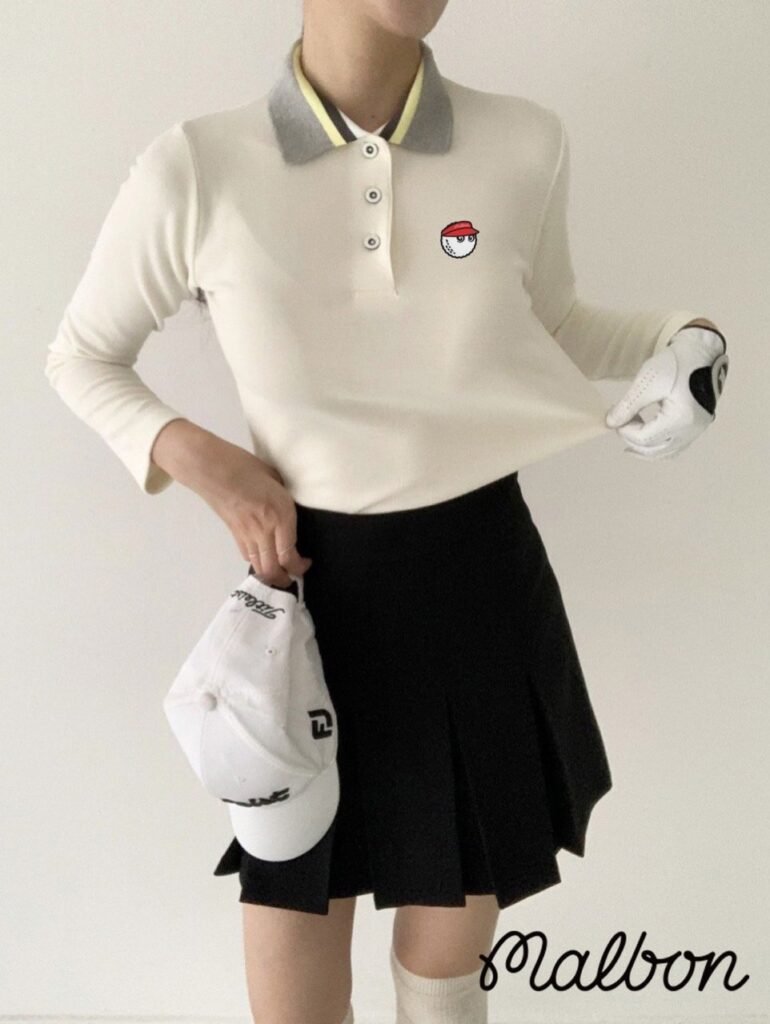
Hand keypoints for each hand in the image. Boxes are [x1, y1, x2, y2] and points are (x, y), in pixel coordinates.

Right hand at [196, 446, 312, 586]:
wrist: (210, 467)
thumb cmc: (243, 465)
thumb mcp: (275, 478)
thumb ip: (284, 497)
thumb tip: (288, 507)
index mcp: (280, 515)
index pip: (289, 556)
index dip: (299, 567)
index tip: (306, 563)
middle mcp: (264, 530)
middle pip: (273, 569)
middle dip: (285, 579)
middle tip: (294, 575)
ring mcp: (246, 534)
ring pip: (259, 567)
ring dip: (271, 575)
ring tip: (280, 572)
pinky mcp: (233, 533)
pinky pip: (247, 555)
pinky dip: (257, 561)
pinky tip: (263, 557)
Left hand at [604, 326, 728, 459]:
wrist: (702, 352)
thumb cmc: (676, 364)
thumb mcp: (647, 382)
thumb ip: (628, 405)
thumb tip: (611, 423)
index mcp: (680, 420)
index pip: (644, 438)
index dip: (625, 431)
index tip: (614, 418)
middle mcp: (691, 430)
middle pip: (654, 450)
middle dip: (632, 441)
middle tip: (619, 427)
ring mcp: (697, 430)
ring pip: (666, 452)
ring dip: (646, 448)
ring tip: (629, 436)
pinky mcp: (698, 426)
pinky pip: (677, 445)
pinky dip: (660, 444)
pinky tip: (648, 435)